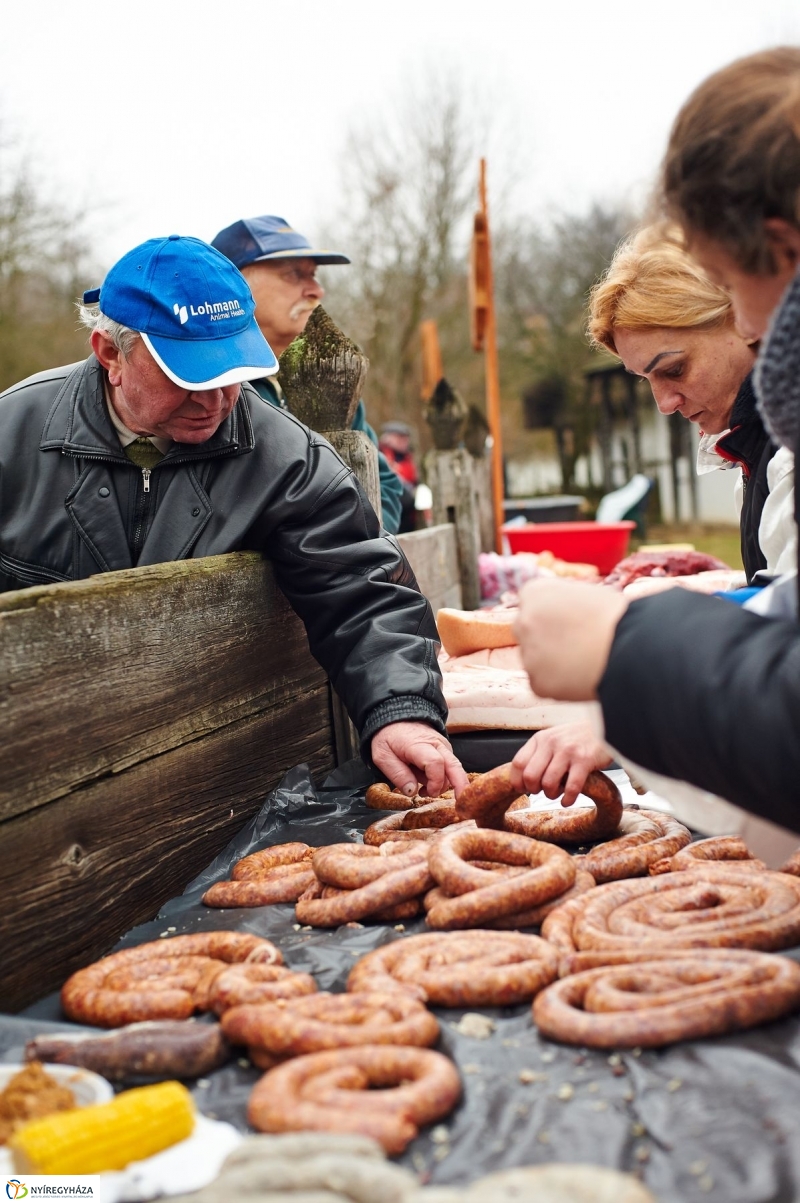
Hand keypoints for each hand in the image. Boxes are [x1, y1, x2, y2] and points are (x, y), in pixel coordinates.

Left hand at [370, 722, 468, 797]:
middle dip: (460, 785)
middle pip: (454, 765)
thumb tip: (412, 792)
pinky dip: (444, 779)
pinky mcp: (445, 750)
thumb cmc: (389, 737)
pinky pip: (450, 767)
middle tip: (460, 802)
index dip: (435, 782)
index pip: (435, 763)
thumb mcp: (382, 756)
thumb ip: (397, 774)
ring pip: (454, 768)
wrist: (398, 717)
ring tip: (424, 790)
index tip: (428, 793)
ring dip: (445, 784)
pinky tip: (428, 783)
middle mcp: (436, 744)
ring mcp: (443, 746)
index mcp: (418, 744)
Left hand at [510, 722, 612, 805]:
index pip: (518, 763)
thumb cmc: (577, 737)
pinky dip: (567, 799)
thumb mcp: (553, 738)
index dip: (517, 781)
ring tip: (557, 793)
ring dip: (551, 795)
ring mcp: (568, 751)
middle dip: (534, 790)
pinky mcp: (584, 761)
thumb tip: (524, 778)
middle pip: (530, 776)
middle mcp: (551, 743)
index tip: (522, 789)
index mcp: (540, 739)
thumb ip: (539, 753)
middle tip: (541, 791)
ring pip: (548, 783)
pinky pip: (571, 788)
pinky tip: (568, 800)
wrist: (605, 725)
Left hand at [514, 579, 628, 700]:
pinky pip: (543, 685)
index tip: (571, 623)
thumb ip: (562, 602)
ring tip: (585, 661)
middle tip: (576, 645)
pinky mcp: (537, 682)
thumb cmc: (618, 617)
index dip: (553, 616)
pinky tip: (582, 677)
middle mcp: (524, 620)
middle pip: (527, 631)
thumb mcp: (586, 593)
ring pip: (535, 660)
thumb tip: (559, 614)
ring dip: (552, 663)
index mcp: (534, 592)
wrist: (632, 646)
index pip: (532, 604)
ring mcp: (528, 653)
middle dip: (545, 639)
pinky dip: (559, 685)